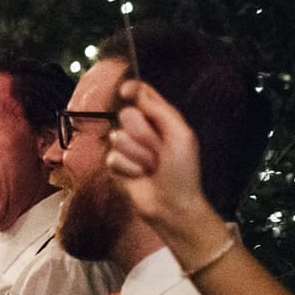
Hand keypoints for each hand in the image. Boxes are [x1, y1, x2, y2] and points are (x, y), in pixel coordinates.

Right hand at [107, 80, 219, 230]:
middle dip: (142, 132)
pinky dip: (128, 168)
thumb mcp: (180, 135)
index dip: (132, 90)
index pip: (141, 95)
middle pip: (126, 114)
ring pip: (117, 137)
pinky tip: (139, 176)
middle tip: (158, 149)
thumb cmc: (183, 171)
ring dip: (137, 154)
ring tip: (150, 167)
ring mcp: (126, 148)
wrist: (171, 204)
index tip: (125, 91)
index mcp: (160, 119)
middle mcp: (141, 130)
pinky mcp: (115, 165)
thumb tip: (138, 92)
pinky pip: (112, 157)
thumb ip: (161, 111)